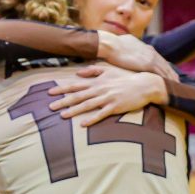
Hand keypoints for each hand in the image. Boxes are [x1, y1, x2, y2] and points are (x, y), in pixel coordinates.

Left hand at [48, 64, 167, 125]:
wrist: (145, 85)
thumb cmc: (126, 77)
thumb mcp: (108, 70)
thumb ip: (92, 70)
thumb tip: (77, 73)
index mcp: (96, 81)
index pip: (75, 85)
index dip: (62, 89)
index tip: (49, 92)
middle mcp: (99, 89)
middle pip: (78, 96)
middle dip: (63, 101)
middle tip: (50, 107)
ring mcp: (107, 98)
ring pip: (87, 105)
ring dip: (74, 111)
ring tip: (62, 116)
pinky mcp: (115, 107)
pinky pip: (101, 114)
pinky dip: (92, 119)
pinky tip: (82, 124)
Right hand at [97, 34, 177, 81]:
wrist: (110, 45)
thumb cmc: (112, 45)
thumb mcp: (124, 43)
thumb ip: (130, 46)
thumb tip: (126, 47)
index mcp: (146, 48)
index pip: (159, 60)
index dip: (164, 68)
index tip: (168, 74)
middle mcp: (152, 52)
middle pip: (166, 65)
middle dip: (172, 75)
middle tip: (178, 84)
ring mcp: (152, 58)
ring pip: (167, 71)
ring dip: (172, 80)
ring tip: (177, 89)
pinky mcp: (150, 64)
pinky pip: (162, 75)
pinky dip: (167, 82)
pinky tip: (169, 89)